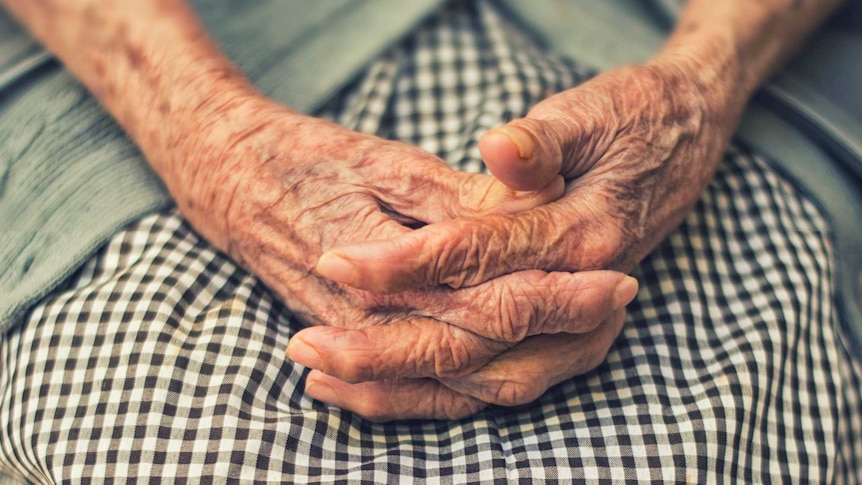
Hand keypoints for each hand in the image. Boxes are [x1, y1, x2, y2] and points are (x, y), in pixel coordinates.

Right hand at [158, 93, 637, 418]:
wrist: (228, 182)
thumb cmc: (305, 161)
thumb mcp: (382, 164)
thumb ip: (452, 205)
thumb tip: (524, 220)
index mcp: (384, 268)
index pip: (486, 300)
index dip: (557, 295)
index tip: (615, 280)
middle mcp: (373, 319)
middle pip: (481, 347)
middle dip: (559, 331)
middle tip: (620, 308)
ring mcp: (362, 339)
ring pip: (455, 380)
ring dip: (526, 364)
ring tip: (588, 340)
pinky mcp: (355, 342)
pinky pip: (417, 392)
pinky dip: (470, 389)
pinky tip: (510, 379)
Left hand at [304, 63, 733, 419]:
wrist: (685, 140)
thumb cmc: (631, 120)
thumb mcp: (588, 115)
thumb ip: (541, 143)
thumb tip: (500, 147)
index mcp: (584, 235)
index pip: (479, 259)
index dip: (405, 263)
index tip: (337, 261)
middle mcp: (584, 296)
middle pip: (475, 336)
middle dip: (386, 346)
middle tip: (308, 344)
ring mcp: (579, 326)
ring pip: (483, 377)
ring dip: (404, 383)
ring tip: (327, 376)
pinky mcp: (566, 339)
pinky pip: (499, 382)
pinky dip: (439, 391)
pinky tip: (382, 387)